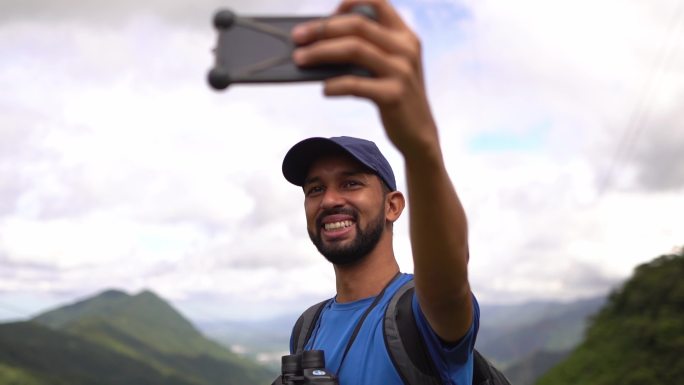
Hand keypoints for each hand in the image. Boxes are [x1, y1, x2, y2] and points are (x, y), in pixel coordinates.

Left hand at [291, 0, 439, 157]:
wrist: (419, 132)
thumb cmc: (394, 95)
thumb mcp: (389, 66)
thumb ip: (367, 49)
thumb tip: (319, 42)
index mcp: (405, 35)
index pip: (377, 3)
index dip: (350, 3)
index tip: (326, 16)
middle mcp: (406, 48)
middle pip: (356, 26)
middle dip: (321, 29)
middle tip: (297, 37)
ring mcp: (401, 71)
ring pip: (353, 50)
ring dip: (320, 52)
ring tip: (300, 60)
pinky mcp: (393, 95)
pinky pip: (355, 84)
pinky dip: (334, 84)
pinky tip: (324, 89)